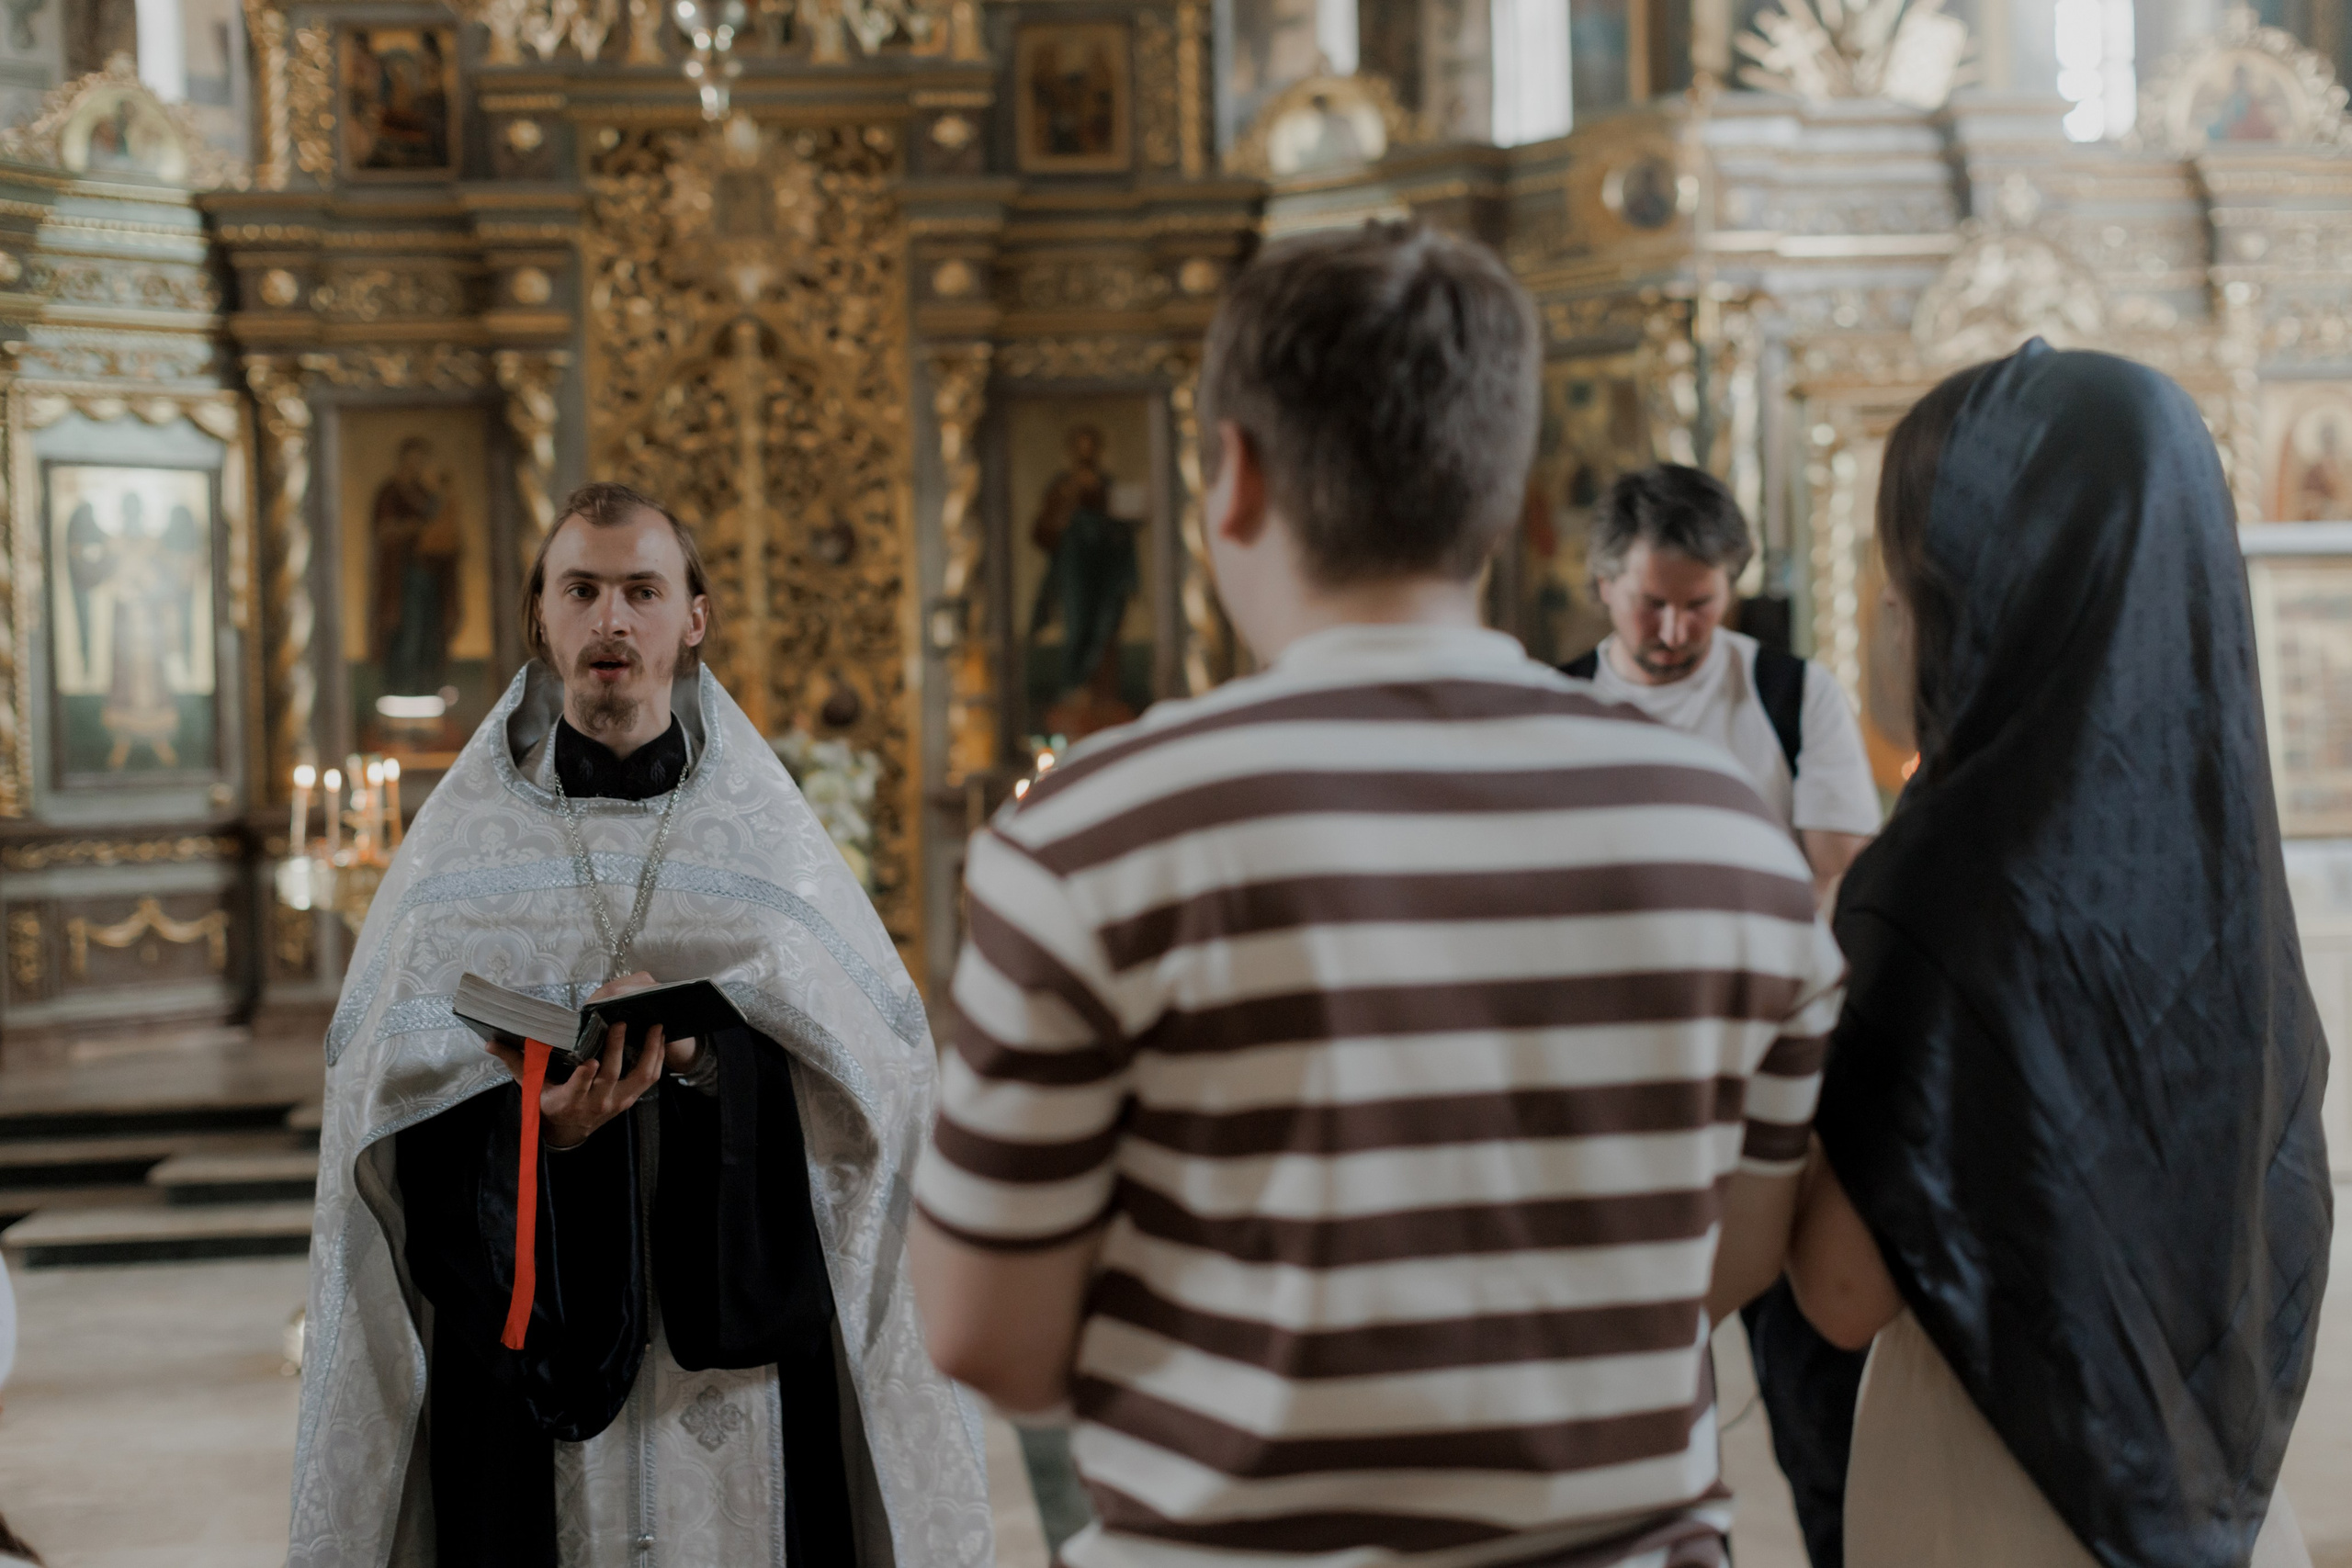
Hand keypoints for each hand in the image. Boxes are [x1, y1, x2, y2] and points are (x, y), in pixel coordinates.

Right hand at [480, 970, 695, 1148]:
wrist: (568, 1129)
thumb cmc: (548, 1101)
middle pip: (610, 1077)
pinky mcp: (629, 1099)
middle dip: (617, 1050)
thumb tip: (490, 1043)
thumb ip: (515, 1062)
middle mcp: (594, 1104)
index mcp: (567, 1100)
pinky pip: (648, 1079)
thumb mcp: (530, 1085)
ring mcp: (615, 1102)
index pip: (576, 1089)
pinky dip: (656, 1058)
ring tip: (654, 1026)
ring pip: (637, 1078)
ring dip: (647, 1052)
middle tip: (620, 1024)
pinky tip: (660, 1038)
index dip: (584, 1077)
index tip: (591, 1061)